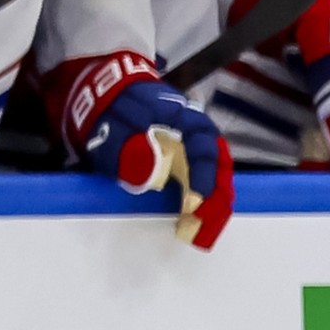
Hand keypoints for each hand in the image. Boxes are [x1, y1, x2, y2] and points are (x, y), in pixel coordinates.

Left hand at [47, 53, 233, 248]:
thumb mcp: (111, 127)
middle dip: (217, 199)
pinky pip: (204, 183)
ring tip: (203, 235)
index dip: (204, 175)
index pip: (204, 146)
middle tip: (204, 227)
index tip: (196, 202)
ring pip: (216, 177)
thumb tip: (148, 177)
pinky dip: (204, 205)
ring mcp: (194, 147)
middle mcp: (197, 132)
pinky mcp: (188, 161)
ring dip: (213, 207)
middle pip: (220, 166)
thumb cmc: (113, 109)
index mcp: (182, 117)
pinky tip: (196, 224)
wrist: (109, 94)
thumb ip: (126, 149)